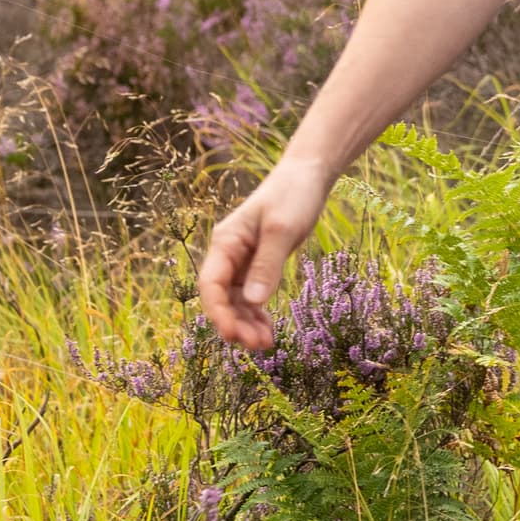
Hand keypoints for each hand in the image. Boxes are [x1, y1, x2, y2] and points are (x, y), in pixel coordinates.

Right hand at [198, 158, 337, 351]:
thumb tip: (253, 302)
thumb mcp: (282, 228)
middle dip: (235, 323)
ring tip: (266, 344)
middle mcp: (228, 254)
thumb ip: (267, 264)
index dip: (218, 312)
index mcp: (226, 242)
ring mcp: (242, 260)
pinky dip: (257, 314)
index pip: (211, 284)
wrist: (308, 175)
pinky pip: (251, 296)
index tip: (232, 335)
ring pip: (236, 301)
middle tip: (257, 345)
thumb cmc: (294, 195)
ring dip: (247, 323)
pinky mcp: (258, 264)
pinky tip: (268, 330)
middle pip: (222, 298)